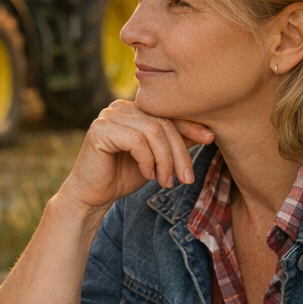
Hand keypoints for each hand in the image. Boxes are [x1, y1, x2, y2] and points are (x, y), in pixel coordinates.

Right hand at [60, 101, 213, 211]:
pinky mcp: (100, 130)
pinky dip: (147, 160)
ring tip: (165, 181)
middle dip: (179, 152)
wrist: (92, 196)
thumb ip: (175, 143)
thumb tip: (207, 132)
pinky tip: (147, 174)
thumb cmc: (123, 176)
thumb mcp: (157, 158)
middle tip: (185, 178)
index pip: (168, 113)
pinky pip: (136, 140)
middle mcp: (120, 107)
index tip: (210, 139)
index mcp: (133, 109)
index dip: (191, 125)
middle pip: (163, 122)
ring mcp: (108, 116)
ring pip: (153, 131)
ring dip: (165, 160)